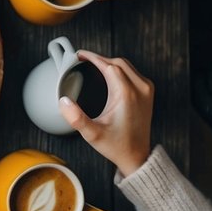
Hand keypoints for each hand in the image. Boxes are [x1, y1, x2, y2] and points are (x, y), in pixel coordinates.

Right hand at [59, 51, 153, 175]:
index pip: (109, 65)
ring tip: (93, 64)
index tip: (80, 55)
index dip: (93, 57)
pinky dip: (118, 68)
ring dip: (109, 62)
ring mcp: (146, 90)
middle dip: (99, 59)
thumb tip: (63, 101)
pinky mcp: (148, 93)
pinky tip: (108, 73)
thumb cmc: (116, 145)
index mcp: (126, 95)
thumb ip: (76, 118)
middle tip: (83, 59)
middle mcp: (140, 89)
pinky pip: (132, 72)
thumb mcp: (92, 134)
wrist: (137, 155)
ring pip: (126, 65)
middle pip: (118, 62)